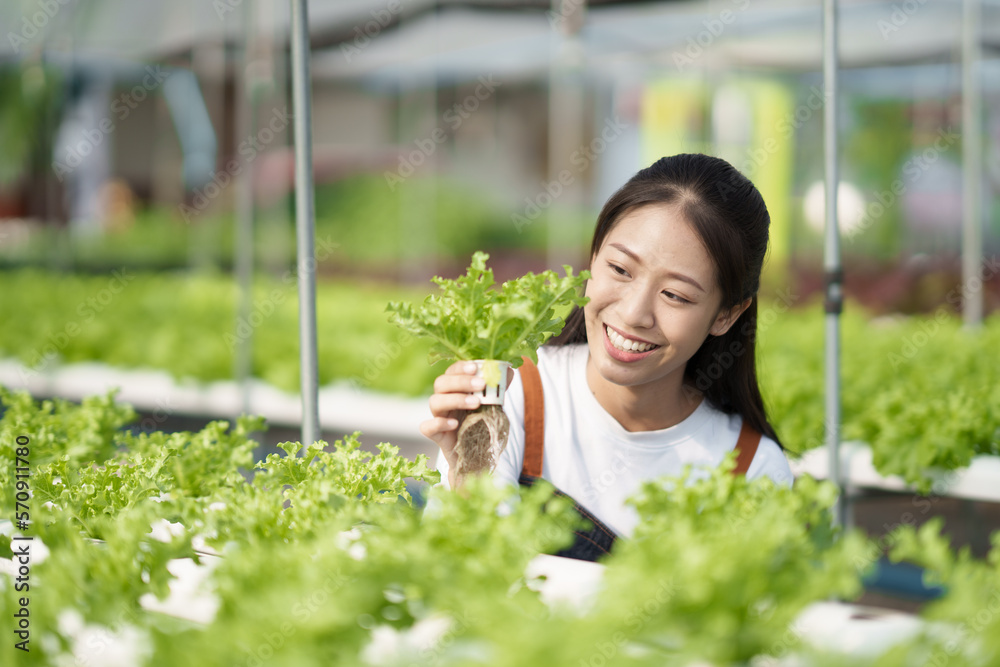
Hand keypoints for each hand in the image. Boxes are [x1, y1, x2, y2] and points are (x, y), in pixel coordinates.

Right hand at [420, 361, 514, 487]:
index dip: (461, 367)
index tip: (475, 367)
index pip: (452, 371)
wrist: (476, 452)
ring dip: (455, 399)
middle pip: (441, 383)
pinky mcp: (436, 434)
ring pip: (434, 401)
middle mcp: (444, 399)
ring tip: (475, 403)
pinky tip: (454, 424)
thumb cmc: (481, 422)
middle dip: (461, 381)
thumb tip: (509, 371)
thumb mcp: (493, 403)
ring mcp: (438, 416)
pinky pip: (427, 427)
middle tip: (481, 384)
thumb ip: (498, 387)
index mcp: (455, 388)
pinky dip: (438, 423)